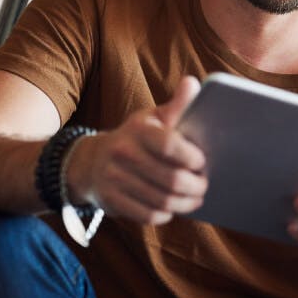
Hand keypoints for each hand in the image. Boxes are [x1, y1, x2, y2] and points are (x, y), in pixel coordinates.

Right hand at [64, 76, 206, 224]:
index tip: (203, 162)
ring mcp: (114, 178)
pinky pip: (147, 215)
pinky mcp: (111, 200)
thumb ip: (177, 105)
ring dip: (185, 203)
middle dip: (195, 186)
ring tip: (195, 199)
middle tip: (205, 186)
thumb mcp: (152, 118)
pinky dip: (165, 214)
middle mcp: (123, 153)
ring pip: (162, 200)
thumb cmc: (135, 138)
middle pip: (171, 179)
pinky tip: (172, 208)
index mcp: (138, 129)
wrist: (92, 161)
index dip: (192, 158)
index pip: (170, 145)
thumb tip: (194, 83)